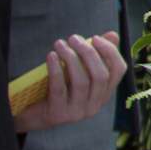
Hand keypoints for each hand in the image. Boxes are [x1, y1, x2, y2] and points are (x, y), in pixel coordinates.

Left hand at [13, 32, 129, 132]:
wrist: (33, 113)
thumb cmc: (58, 86)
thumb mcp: (77, 70)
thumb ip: (95, 54)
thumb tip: (113, 35)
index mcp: (103, 94)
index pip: (118, 71)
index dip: (110, 51)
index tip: (95, 37)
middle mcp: (94, 106)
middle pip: (100, 76)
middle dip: (88, 52)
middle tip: (73, 38)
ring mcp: (77, 112)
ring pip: (81, 82)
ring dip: (70, 58)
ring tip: (59, 44)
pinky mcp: (58, 114)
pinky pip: (59, 89)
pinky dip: (56, 69)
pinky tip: (51, 56)